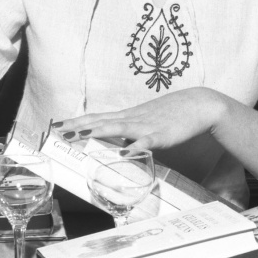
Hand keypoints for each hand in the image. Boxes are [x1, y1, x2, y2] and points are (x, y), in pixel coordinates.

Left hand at [55, 88, 227, 151]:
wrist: (200, 105)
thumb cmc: (173, 114)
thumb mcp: (148, 122)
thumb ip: (133, 133)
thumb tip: (119, 145)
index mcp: (128, 117)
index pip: (97, 118)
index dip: (77, 121)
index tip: (58, 124)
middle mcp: (133, 119)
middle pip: (101, 121)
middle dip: (79, 126)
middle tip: (58, 130)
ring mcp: (147, 126)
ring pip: (118, 128)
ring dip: (98, 131)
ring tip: (80, 135)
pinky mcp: (162, 135)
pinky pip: (147, 142)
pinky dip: (135, 147)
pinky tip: (125, 152)